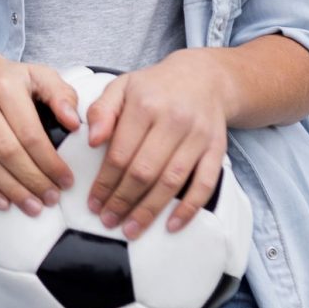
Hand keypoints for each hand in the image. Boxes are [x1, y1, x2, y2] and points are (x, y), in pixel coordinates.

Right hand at [0, 51, 80, 214]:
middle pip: (7, 151)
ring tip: (33, 206)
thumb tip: (74, 124)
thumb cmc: (9, 79)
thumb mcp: (39, 75)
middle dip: (32, 180)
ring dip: (12, 190)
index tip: (66, 180)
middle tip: (51, 198)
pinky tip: (3, 203)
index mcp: (4, 86)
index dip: (49, 162)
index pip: (29, 133)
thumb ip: (61, 95)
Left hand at [85, 51, 230, 240]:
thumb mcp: (122, 87)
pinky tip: (171, 225)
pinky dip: (189, 208)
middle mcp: (173, 120)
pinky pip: (205, 184)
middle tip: (108, 220)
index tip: (93, 202)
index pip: (120, 153)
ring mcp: (198, 136)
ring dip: (150, 210)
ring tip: (131, 229)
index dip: (105, 183)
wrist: (204, 78)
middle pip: (144, 171)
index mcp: (145, 105)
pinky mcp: (217, 149)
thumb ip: (101, 111)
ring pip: (172, 182)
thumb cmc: (155, 87)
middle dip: (123, 201)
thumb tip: (90, 139)